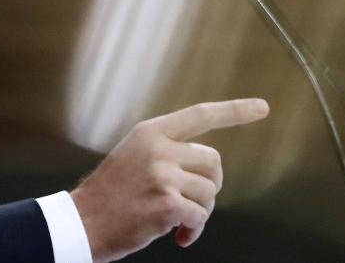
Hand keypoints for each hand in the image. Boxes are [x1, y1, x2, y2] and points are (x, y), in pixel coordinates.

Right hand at [69, 98, 268, 262]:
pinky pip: (199, 217)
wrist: (81, 222)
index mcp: (152, 132)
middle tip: (194, 202)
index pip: (201, 115)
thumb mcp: (135, 155)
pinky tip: (179, 236)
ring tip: (180, 222)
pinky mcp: (166, 204)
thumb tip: (208, 165)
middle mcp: (159, 149)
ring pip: (209, 192)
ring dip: (199, 213)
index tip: (262, 107)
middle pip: (213, 161)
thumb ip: (167, 150)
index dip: (235, 111)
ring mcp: (162, 176)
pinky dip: (193, 230)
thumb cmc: (111, 194)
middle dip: (210, 186)